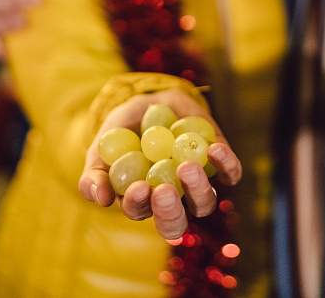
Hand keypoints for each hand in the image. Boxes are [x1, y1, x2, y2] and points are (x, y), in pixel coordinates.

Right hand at [78, 89, 242, 239]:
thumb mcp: (102, 147)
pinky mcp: (219, 164)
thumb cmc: (123, 131)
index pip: (142, 212)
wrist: (152, 102)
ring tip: (187, 166)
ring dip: (198, 188)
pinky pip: (230, 173)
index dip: (140, 204)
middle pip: (177, 222)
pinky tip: (214, 148)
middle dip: (171, 211)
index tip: (139, 186)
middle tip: (163, 190)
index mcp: (142, 201)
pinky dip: (226, 164)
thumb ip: (95, 174)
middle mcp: (173, 199)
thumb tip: (100, 198)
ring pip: (204, 203)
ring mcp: (197, 184)